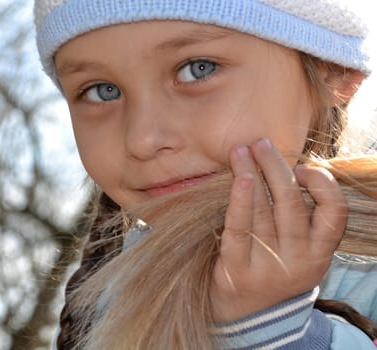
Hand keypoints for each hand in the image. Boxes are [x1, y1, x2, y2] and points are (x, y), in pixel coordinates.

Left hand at [210, 138, 347, 322]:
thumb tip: (288, 168)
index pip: (334, 214)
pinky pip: (240, 228)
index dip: (322, 184)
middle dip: (275, 167)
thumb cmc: (274, 267)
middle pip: (291, 204)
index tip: (302, 167)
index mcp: (319, 253)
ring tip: (241, 151)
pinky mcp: (237, 270)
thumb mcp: (299, 249)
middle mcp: (298, 261)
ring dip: (252, 173)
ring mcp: (268, 267)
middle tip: (261, 143)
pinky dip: (240, 199)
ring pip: (263, 210)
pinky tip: (239, 177)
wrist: (248, 313)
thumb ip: (299, 216)